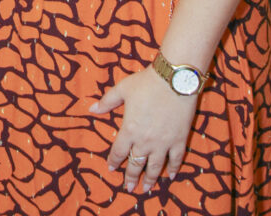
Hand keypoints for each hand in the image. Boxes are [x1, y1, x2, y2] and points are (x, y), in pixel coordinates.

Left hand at [90, 66, 196, 191]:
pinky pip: (175, 160)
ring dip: (149, 179)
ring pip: (154, 167)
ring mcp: (163, 143)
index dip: (114, 161)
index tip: (111, 168)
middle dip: (131, 177)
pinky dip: (172, 169)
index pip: (119, 151)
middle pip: (136, 164)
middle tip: (128, 187)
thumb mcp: (123, 89)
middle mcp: (145, 141)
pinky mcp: (179, 141)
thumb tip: (91, 109)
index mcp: (130, 129)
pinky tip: (170, 176)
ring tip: (145, 188)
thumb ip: (107, 102)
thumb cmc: (146, 83)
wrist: (174, 80)